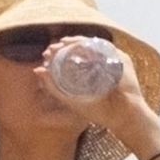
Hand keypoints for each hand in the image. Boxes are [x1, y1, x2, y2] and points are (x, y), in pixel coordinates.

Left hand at [38, 38, 159, 147]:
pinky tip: (80, 45)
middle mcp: (100, 62)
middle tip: (51, 48)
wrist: (123, 118)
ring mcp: (111, 59)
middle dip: (65, 44)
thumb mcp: (71, 99)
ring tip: (61, 44)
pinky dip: (93, 45)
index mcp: (88, 70)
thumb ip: (54, 87)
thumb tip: (37, 70)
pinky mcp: (122, 59)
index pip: (73, 55)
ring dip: (76, 41)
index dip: (59, 52)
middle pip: (81, 47)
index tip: (47, 54)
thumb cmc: (100, 111)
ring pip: (92, 43)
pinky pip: (106, 47)